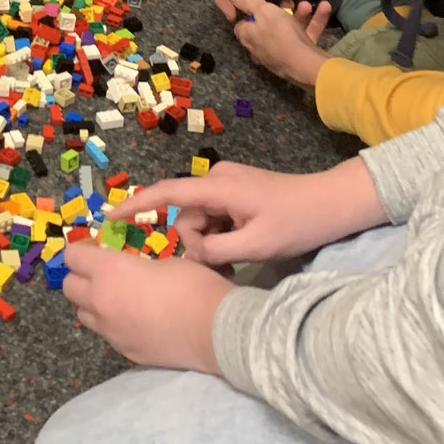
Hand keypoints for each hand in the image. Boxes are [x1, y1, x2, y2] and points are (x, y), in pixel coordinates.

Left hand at [61, 243, 228, 370]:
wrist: (216, 331)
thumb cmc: (193, 285)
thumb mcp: (163, 261)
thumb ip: (135, 265)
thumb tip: (131, 270)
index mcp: (109, 271)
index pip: (72, 257)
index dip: (83, 251)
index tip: (97, 250)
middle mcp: (101, 301)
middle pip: (69, 287)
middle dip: (80, 277)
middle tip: (102, 273)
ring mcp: (110, 331)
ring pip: (82, 314)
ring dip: (92, 303)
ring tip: (117, 298)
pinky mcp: (124, 351)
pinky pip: (105, 334)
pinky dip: (111, 325)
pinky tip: (135, 321)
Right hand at [108, 157, 384, 267]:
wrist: (333, 203)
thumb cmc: (297, 222)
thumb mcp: (256, 245)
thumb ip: (215, 251)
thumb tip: (193, 252)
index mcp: (218, 186)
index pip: (166, 193)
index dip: (135, 204)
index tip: (110, 216)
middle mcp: (217, 178)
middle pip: (187, 215)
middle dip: (198, 243)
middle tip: (226, 265)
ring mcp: (228, 183)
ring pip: (202, 220)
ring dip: (213, 243)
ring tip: (240, 260)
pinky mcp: (238, 191)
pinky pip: (216, 216)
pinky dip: (222, 235)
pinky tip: (243, 249)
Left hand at [227, 0, 331, 89]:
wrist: (307, 66)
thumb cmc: (281, 35)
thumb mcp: (264, 12)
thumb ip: (249, 2)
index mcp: (249, 37)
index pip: (241, 24)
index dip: (248, 10)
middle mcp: (261, 48)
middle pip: (267, 25)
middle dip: (280, 10)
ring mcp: (281, 54)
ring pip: (289, 29)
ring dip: (299, 14)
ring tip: (307, 3)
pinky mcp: (299, 57)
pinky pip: (306, 36)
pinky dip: (314, 21)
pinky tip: (325, 7)